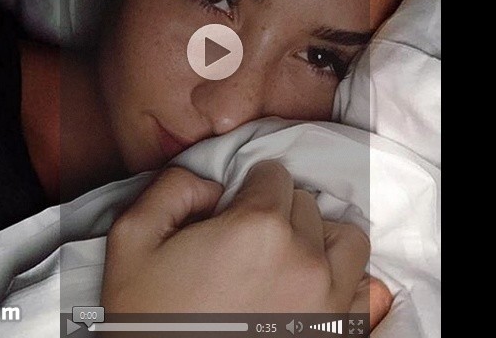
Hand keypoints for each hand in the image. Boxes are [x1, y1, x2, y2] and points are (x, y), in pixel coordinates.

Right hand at [101, 161, 380, 315]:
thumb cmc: (149, 317)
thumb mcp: (132, 238)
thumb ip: (172, 187)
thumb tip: (211, 182)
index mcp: (258, 226)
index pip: (273, 173)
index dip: (247, 187)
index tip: (230, 213)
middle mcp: (305, 258)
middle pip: (306, 204)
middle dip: (278, 213)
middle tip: (247, 242)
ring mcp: (329, 301)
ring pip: (345, 241)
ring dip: (319, 241)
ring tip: (286, 260)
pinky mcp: (338, 334)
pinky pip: (363, 290)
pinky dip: (343, 282)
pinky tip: (308, 290)